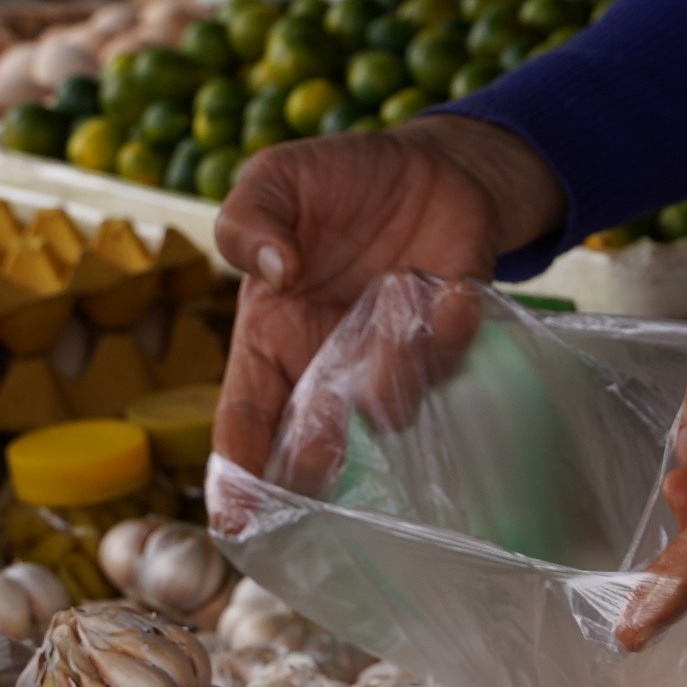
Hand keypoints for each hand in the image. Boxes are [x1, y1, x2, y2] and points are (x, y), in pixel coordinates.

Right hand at [212, 116, 566, 482]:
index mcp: (272, 338)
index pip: (246, 416)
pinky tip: (451, 291)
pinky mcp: (451, 339)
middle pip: (319, 436)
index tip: (233, 519)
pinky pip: (451, 355)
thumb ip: (245, 221)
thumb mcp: (271, 181)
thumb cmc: (332, 185)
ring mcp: (394, 358)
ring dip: (391, 370)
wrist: (426, 167)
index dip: (238, 470)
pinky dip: (453, 329)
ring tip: (390, 296)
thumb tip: (270, 269)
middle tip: (320, 455)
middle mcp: (331, 365)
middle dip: (319, 452)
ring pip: (391, 402)